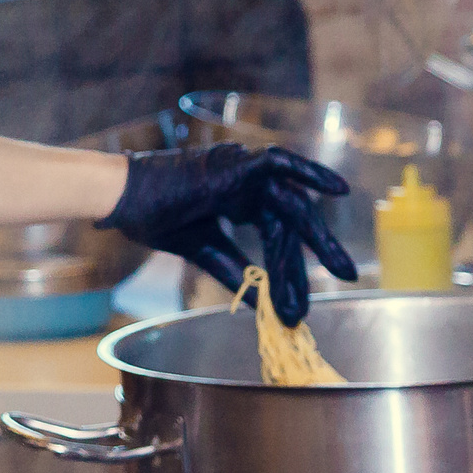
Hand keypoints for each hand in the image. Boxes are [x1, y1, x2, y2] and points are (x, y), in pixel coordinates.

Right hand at [99, 144, 356, 326]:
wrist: (123, 198)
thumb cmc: (153, 217)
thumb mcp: (203, 250)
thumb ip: (235, 272)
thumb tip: (261, 308)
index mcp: (239, 201)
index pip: (277, 236)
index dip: (291, 269)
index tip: (301, 305)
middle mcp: (248, 185)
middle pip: (293, 221)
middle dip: (319, 251)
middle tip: (348, 277)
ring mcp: (244, 172)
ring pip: (292, 204)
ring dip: (319, 236)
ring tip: (342, 267)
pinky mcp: (237, 164)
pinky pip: (281, 163)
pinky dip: (310, 173)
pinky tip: (338, 190)